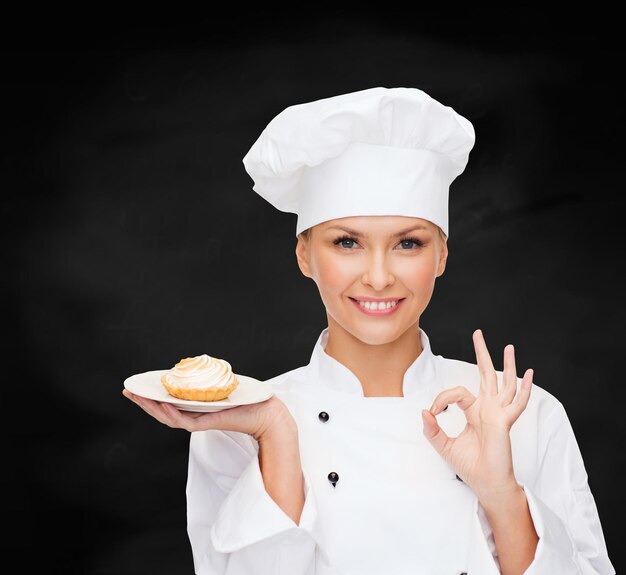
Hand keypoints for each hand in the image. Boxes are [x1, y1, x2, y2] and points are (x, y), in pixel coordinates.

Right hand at [122, 390, 296, 441]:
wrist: (267, 412)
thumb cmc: (247, 398)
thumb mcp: (222, 384)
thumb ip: (208, 379)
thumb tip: (196, 364)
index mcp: (195, 408)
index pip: (167, 404)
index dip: (149, 398)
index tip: (134, 388)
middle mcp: (194, 416)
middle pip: (162, 412)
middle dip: (143, 402)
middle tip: (127, 392)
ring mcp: (200, 421)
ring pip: (169, 418)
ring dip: (152, 408)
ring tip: (138, 397)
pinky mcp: (208, 423)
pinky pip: (185, 421)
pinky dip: (172, 412)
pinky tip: (163, 402)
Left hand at [421, 329, 532, 503]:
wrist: (485, 484)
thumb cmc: (470, 465)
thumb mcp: (443, 445)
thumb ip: (432, 429)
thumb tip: (423, 411)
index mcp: (475, 411)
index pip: (458, 392)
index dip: (442, 398)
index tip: (433, 412)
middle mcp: (488, 409)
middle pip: (486, 374)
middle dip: (482, 353)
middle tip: (478, 333)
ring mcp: (499, 414)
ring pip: (504, 383)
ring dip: (507, 365)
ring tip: (509, 347)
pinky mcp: (505, 422)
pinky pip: (518, 403)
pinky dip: (525, 389)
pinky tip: (530, 374)